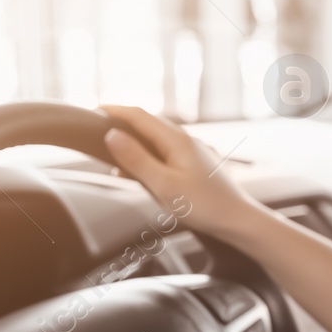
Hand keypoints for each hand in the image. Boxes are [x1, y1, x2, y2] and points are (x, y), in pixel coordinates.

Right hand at [100, 104, 254, 240]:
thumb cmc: (204, 206)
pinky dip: (149, 157)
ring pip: (158, 139)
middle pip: (148, 124)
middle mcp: (187, 140)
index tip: (92, 112)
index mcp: (176, 140)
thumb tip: (111, 135)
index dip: (114, 110)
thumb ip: (136, 159)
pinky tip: (142, 173)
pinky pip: (167, 153)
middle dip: (123, 125)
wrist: (239, 220)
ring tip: (115, 157)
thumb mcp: (163, 184)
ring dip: (135, 144)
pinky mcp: (198, 164)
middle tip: (98, 131)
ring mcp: (194, 151)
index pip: (139, 115)